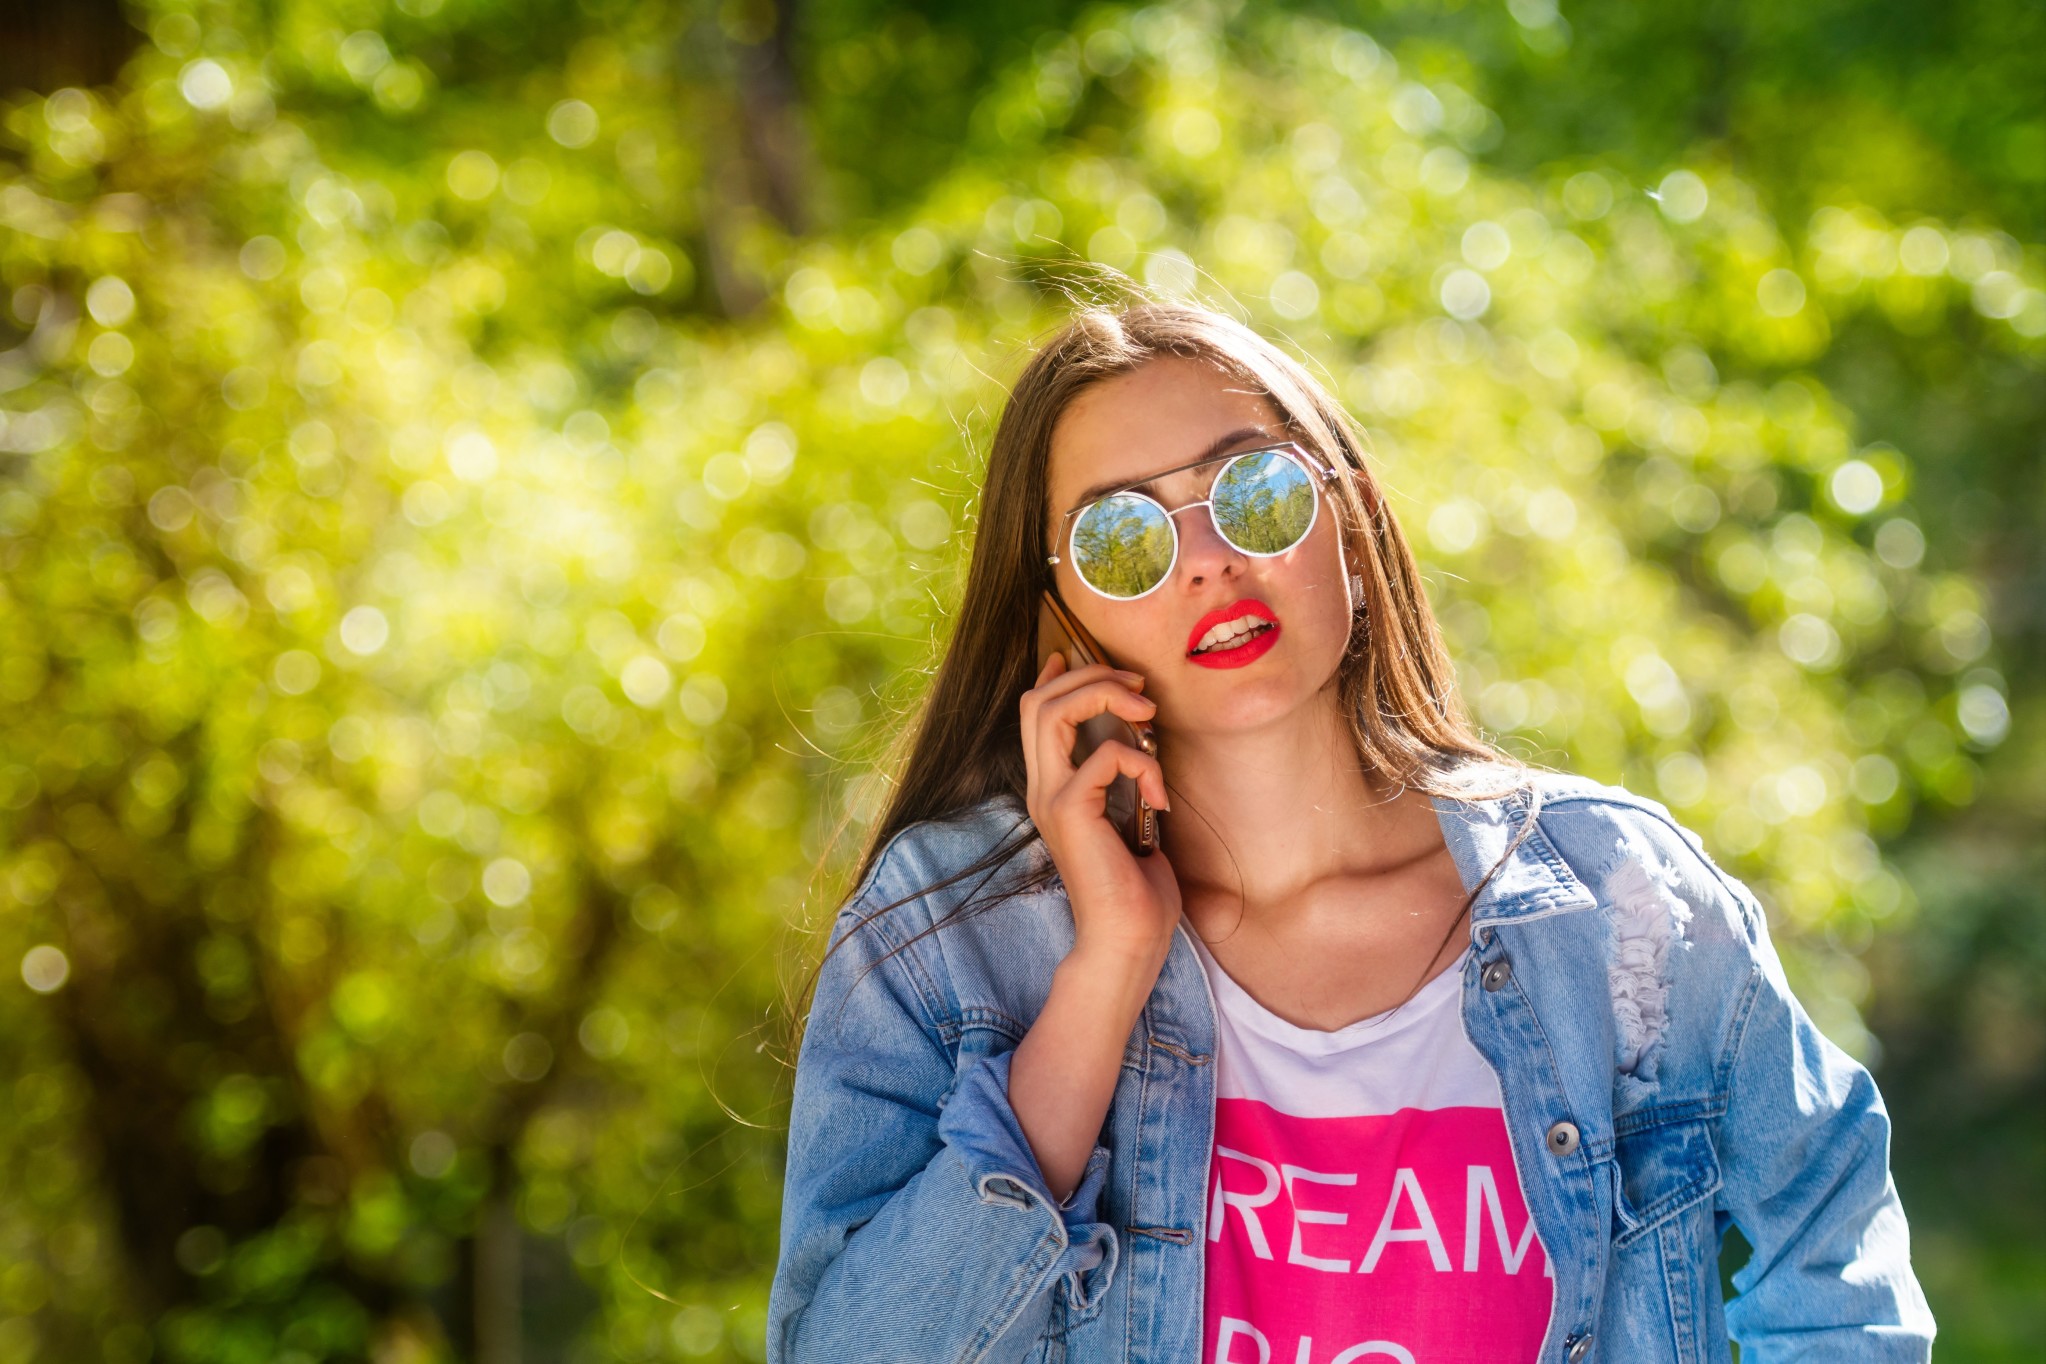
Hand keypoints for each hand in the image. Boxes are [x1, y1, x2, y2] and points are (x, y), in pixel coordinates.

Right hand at [1019, 652, 1181, 970]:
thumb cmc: (1138, 889)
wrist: (1129, 940)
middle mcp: (1042, 788)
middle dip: (1092, 676)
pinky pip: (1107, 755)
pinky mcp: (1072, 810)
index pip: (1035, 713)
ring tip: (1147, 717)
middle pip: (1039, 699)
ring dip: (1106, 697)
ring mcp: (1051, 798)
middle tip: (1139, 690)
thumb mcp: (1132, 817)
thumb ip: (1125, 778)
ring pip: (1053, 710)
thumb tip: (1139, 736)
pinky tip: (1159, 798)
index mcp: (1052, 788)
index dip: (1057, 676)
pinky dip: (1143, 764)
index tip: (1084, 657)